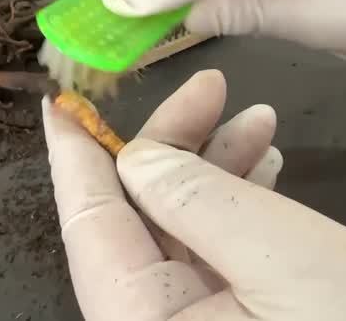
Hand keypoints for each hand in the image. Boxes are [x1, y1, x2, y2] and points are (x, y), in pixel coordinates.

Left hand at [47, 69, 345, 319]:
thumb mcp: (283, 256)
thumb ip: (195, 198)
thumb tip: (136, 155)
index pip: (87, 222)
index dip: (75, 153)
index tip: (62, 98)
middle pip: (132, 221)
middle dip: (169, 147)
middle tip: (210, 86)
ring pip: (176, 234)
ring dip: (211, 169)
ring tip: (257, 121)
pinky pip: (213, 259)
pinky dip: (235, 207)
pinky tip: (265, 165)